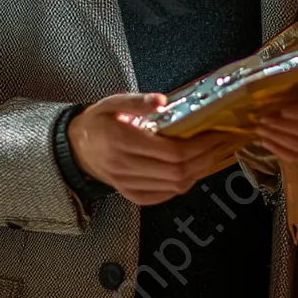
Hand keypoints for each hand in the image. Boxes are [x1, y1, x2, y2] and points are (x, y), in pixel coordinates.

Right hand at [67, 93, 232, 205]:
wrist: (75, 148)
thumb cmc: (97, 122)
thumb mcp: (112, 102)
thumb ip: (137, 102)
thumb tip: (162, 101)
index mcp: (122, 142)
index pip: (172, 152)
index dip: (200, 146)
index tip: (216, 134)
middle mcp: (125, 167)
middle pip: (177, 172)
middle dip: (206, 159)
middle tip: (222, 143)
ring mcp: (128, 185)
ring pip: (173, 187)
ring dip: (199, 172)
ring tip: (213, 155)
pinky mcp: (131, 195)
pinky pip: (162, 196)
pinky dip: (182, 185)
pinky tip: (193, 170)